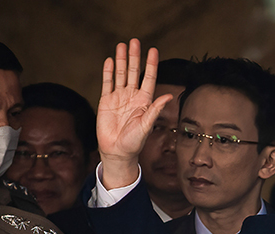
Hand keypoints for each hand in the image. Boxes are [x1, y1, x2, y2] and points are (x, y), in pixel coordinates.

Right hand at [96, 38, 172, 188]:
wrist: (117, 151)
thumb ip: (155, 110)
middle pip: (134, 72)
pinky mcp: (106, 101)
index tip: (153, 50)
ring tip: (122, 45)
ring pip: (121, 74)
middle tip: (135, 41)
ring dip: (122, 60)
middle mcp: (132, 97)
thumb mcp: (146, 126)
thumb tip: (168, 96)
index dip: (151, 65)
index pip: (149, 78)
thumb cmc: (134, 142)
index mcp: (144, 102)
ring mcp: (119, 97)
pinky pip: (108, 83)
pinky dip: (109, 72)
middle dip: (135, 57)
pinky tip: (111, 60)